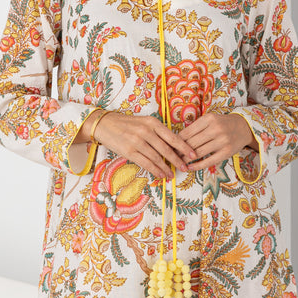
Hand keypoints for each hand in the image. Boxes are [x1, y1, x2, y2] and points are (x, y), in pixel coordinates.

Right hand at [82, 112, 196, 179]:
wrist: (105, 125)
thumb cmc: (127, 124)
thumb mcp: (144, 123)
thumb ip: (157, 132)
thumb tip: (173, 146)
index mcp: (152, 122)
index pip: (172, 136)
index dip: (184, 147)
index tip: (193, 154)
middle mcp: (145, 131)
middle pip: (166, 149)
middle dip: (177, 160)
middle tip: (185, 168)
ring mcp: (137, 141)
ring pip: (156, 158)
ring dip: (166, 168)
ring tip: (172, 175)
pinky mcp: (129, 151)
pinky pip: (145, 163)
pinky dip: (155, 170)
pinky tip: (160, 174)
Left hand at [178, 113, 256, 170]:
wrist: (245, 127)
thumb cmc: (223, 123)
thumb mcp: (210, 119)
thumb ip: (196, 127)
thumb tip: (178, 139)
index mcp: (209, 119)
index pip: (187, 132)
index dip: (176, 141)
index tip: (170, 146)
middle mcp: (215, 129)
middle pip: (191, 143)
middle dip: (179, 151)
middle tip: (171, 156)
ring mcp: (222, 141)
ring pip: (198, 152)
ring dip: (186, 159)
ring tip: (179, 162)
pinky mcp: (227, 152)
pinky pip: (209, 161)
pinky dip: (197, 165)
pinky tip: (190, 167)